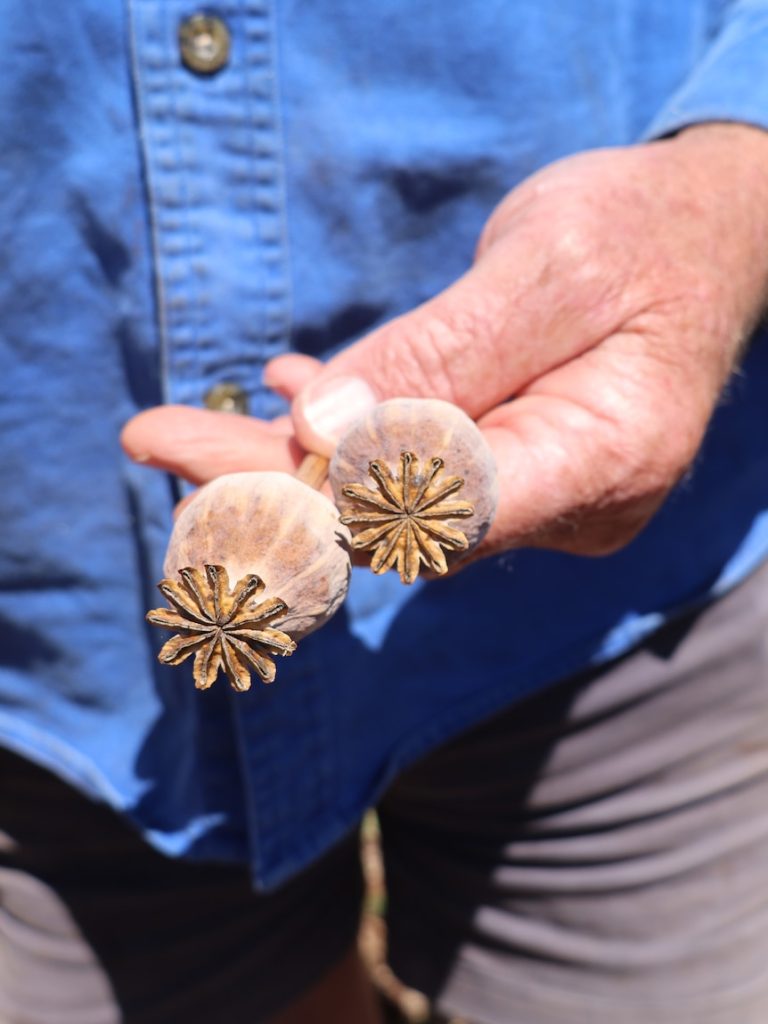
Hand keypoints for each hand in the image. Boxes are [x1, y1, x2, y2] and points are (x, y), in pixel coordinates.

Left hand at [123, 124, 767, 562]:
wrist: (704, 238)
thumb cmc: (644, 232)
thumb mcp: (547, 264)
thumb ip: (440, 354)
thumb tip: (313, 433)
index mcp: (604, 456)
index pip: (427, 509)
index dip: (299, 496)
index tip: (185, 456)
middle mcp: (574, 506)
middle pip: (391, 523)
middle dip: (263, 486)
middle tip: (155, 443)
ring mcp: (546, 502)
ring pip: (388, 504)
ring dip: (284, 466)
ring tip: (180, 433)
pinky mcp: (516, 476)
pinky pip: (411, 473)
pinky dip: (340, 440)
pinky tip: (288, 397)